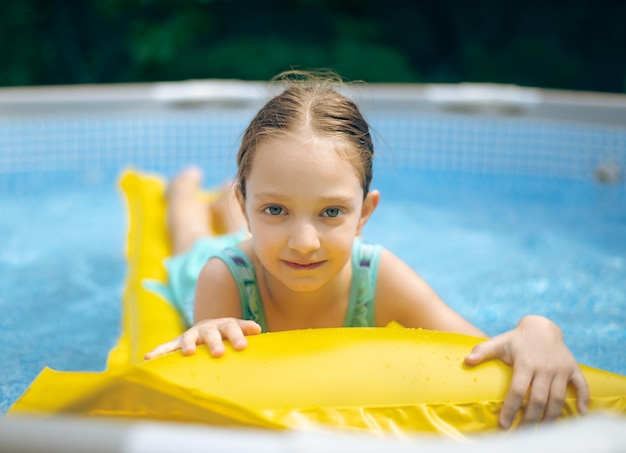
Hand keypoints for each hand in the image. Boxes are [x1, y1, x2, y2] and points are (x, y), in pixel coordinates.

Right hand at [144, 318, 261, 359]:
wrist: (210, 325)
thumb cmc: (228, 333)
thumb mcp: (238, 329)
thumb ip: (246, 329)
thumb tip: (259, 329)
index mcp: (224, 325)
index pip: (233, 327)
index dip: (238, 336)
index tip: (243, 346)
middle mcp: (208, 328)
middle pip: (212, 333)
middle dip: (215, 343)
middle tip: (219, 353)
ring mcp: (192, 334)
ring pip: (190, 338)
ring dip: (188, 345)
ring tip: (189, 353)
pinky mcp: (179, 342)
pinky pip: (168, 347)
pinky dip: (159, 352)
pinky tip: (148, 358)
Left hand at [464, 315, 589, 428]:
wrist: (542, 327)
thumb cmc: (517, 339)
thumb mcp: (499, 342)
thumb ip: (483, 351)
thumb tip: (466, 361)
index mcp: (525, 362)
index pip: (517, 390)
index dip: (510, 408)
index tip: (504, 424)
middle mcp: (544, 367)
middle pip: (538, 399)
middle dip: (530, 419)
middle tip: (522, 435)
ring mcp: (560, 368)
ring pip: (558, 398)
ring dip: (551, 417)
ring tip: (543, 432)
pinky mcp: (573, 368)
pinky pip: (582, 386)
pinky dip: (584, 399)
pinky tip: (581, 414)